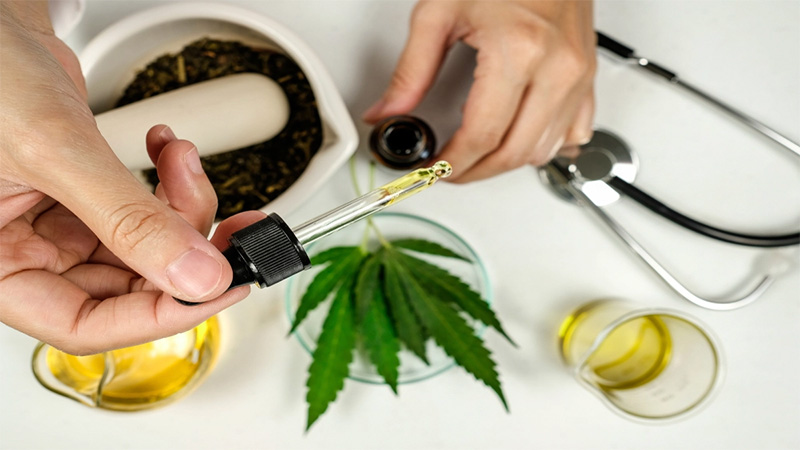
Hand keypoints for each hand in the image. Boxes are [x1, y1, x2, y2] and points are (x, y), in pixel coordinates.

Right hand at [0, 2, 256, 354]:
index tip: (220, 286)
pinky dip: (170, 183)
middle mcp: (25, 253)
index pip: (88, 323)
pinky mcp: (86, 194)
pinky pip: (144, 209)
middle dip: (186, 251)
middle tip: (231, 227)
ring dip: (182, 207)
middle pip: (128, 285)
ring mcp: (58, 224)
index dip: (161, 313)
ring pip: (146, 246)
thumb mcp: (53, 149)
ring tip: (182, 161)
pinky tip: (169, 151)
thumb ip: (128, 220)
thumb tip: (197, 276)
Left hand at [364, 0, 595, 181]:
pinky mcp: (588, 78)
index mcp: (519, 51)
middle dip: (476, 172)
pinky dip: (544, 148)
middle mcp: (557, 68)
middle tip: (450, 170)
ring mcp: (578, 75)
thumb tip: (388, 111)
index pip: (482, 135)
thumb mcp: (439, 13)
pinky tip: (519, 138)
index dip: (453, 164)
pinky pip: (572, 135)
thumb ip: (411, 70)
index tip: (435, 170)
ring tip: (478, 153)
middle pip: (514, 153)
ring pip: (543, 152)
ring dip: (507, 163)